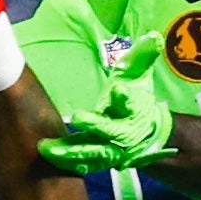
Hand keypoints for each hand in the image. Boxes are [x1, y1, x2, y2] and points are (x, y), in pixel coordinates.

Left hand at [37, 32, 175, 173]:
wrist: (146, 132)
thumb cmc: (136, 97)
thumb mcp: (138, 74)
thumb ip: (143, 56)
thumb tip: (153, 37)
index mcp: (132, 110)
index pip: (130, 102)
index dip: (125, 97)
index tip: (119, 88)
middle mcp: (122, 132)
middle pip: (110, 132)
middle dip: (96, 126)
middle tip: (79, 118)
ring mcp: (110, 148)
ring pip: (93, 153)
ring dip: (71, 152)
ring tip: (48, 147)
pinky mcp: (97, 158)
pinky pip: (82, 162)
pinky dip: (66, 162)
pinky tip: (48, 156)